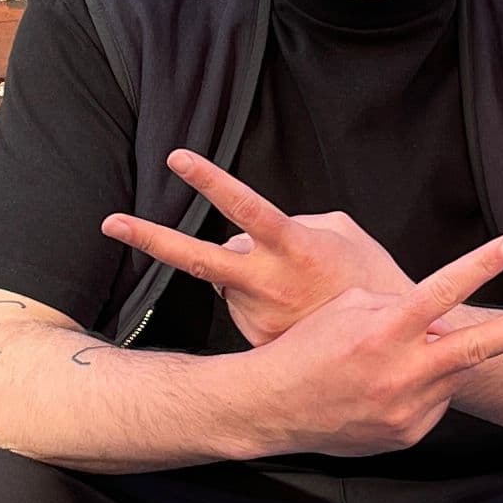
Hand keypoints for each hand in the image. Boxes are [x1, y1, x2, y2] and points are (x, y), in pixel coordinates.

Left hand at [103, 150, 413, 349]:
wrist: (391, 344)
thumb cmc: (367, 278)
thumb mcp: (342, 232)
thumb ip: (296, 220)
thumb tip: (252, 231)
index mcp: (294, 246)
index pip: (244, 207)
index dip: (209, 181)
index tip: (177, 158)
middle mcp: (268, 281)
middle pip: (198, 258)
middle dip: (151, 238)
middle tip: (111, 223)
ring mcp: (258, 313)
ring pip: (226, 279)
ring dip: (242, 273)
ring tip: (287, 284)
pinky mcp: (257, 338)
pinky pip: (241, 306)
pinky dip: (253, 300)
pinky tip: (286, 307)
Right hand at [236, 236, 502, 459]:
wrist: (271, 409)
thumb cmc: (305, 348)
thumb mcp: (347, 309)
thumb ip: (397, 305)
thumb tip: (434, 310)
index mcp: (385, 331)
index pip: (444, 289)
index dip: (484, 263)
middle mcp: (402, 372)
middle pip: (479, 345)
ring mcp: (408, 409)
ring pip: (451, 374)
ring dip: (439, 361)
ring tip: (390, 363)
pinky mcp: (407, 435)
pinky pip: (431, 403)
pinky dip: (419, 389)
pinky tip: (381, 391)